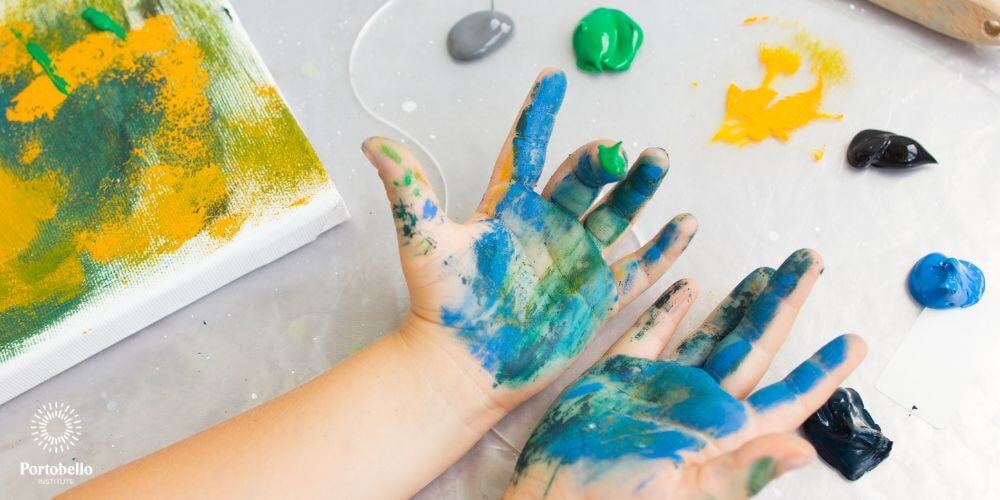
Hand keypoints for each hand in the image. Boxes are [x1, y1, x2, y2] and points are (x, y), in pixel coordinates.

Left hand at [361, 68, 696, 412]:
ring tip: (658, 162)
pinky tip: (684, 224)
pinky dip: (662, 248)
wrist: (460, 368)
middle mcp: (548, 225)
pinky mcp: (596, 295)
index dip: (540, 115)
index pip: (529, 149)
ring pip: (616, 214)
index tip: (552, 79)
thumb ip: (408, 191)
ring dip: (639, 189)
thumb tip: (372, 142)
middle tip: (621, 149)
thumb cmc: (440, 305)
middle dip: (605, 160)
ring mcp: (576, 259)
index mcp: (510, 207)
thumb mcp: (425, 243)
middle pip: (584, 180)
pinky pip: (637, 268)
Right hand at [505, 250, 867, 498]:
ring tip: (767, 269)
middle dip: (783, 303)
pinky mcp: (619, 376)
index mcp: (725, 434)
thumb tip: (807, 451)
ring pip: (711, 333)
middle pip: (755, 346)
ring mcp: (661, 388)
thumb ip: (744, 470)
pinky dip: (669, 308)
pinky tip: (689, 284)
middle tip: (811, 261)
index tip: (855, 341)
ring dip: (738, 301)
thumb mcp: (686, 496)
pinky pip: (650, 333)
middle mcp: (700, 405)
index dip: (822, 371)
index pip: (787, 397)